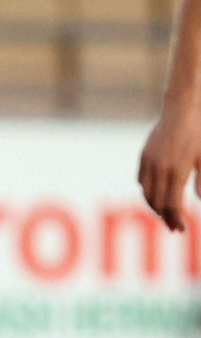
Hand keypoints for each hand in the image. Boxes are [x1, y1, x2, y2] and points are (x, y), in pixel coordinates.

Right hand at [139, 104, 200, 230]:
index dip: (176, 219)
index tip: (181, 229)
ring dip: (155, 207)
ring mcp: (149, 163)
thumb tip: (199, 201)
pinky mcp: (144, 157)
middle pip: (158, 203)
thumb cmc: (199, 132)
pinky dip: (148, 192)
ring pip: (147, 194)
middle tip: (174, 227)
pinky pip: (142, 181)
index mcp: (177, 171)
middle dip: (165, 218)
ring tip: (165, 214)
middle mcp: (160, 170)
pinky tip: (156, 195)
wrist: (183, 108)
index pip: (172, 205)